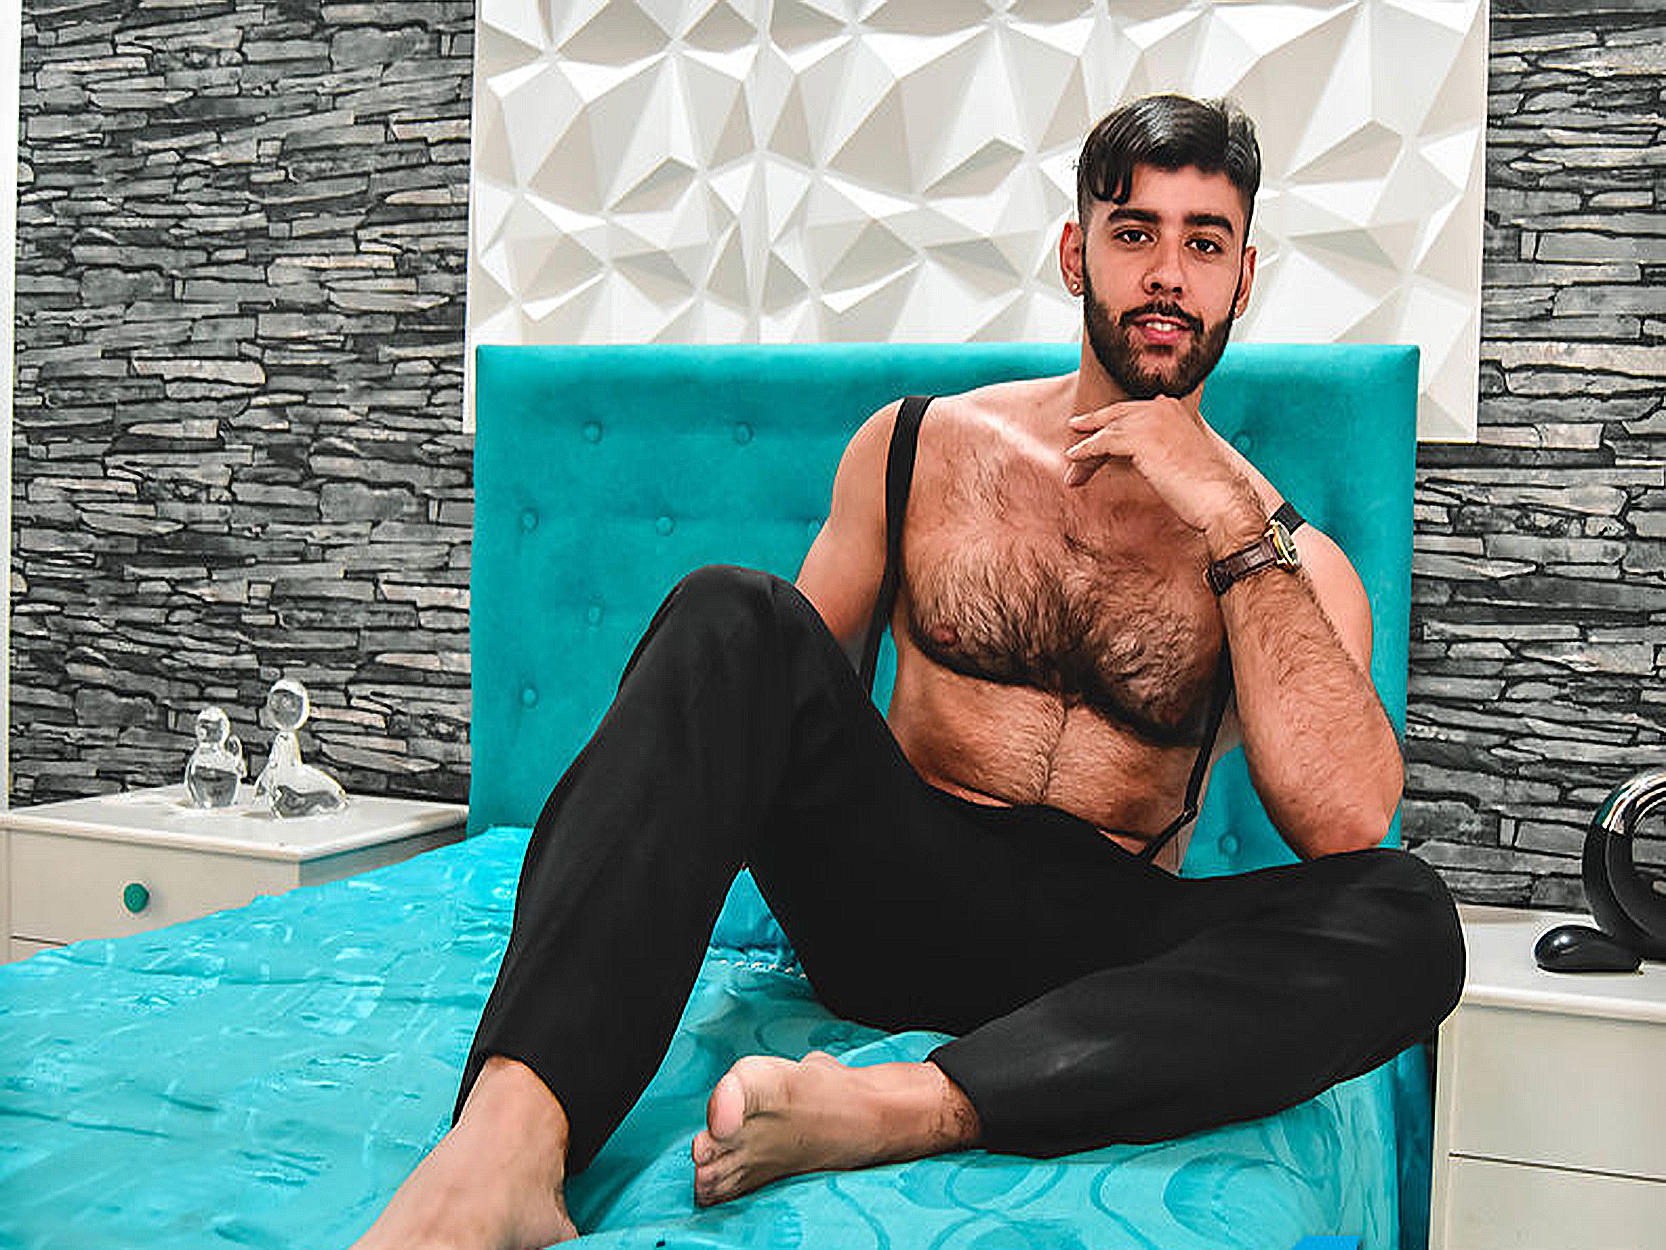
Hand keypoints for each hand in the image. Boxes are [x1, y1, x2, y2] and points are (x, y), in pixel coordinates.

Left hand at [1063, 398, 1263, 548]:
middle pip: (1117, 414)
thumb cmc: (1203, 486)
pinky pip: (1102, 443)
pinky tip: (1074, 459)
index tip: (1096, 426)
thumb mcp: (1181, 454)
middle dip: (1094, 423)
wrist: (1217, 498)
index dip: (1113, 419)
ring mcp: (1151, 421)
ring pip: (1107, 431)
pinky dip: (1086, 452)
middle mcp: (1162, 407)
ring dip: (1086, 448)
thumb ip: (1162, 444)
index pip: (1134, 410)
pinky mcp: (1140, 440)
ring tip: (1071, 463)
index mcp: (1173, 408)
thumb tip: (1143, 452)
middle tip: (1075, 428)